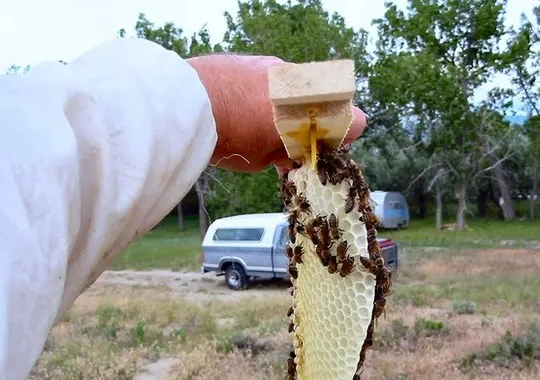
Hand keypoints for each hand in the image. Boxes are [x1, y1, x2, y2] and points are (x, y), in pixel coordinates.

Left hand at [187, 54, 366, 172]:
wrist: (185, 102)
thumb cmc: (226, 137)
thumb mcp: (260, 160)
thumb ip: (283, 155)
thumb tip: (288, 157)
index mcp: (310, 112)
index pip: (354, 120)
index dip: (342, 138)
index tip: (324, 149)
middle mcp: (301, 83)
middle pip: (325, 102)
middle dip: (314, 122)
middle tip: (292, 140)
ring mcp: (278, 67)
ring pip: (297, 88)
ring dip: (289, 105)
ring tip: (261, 123)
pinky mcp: (256, 59)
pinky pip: (273, 77)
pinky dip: (267, 92)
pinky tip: (243, 105)